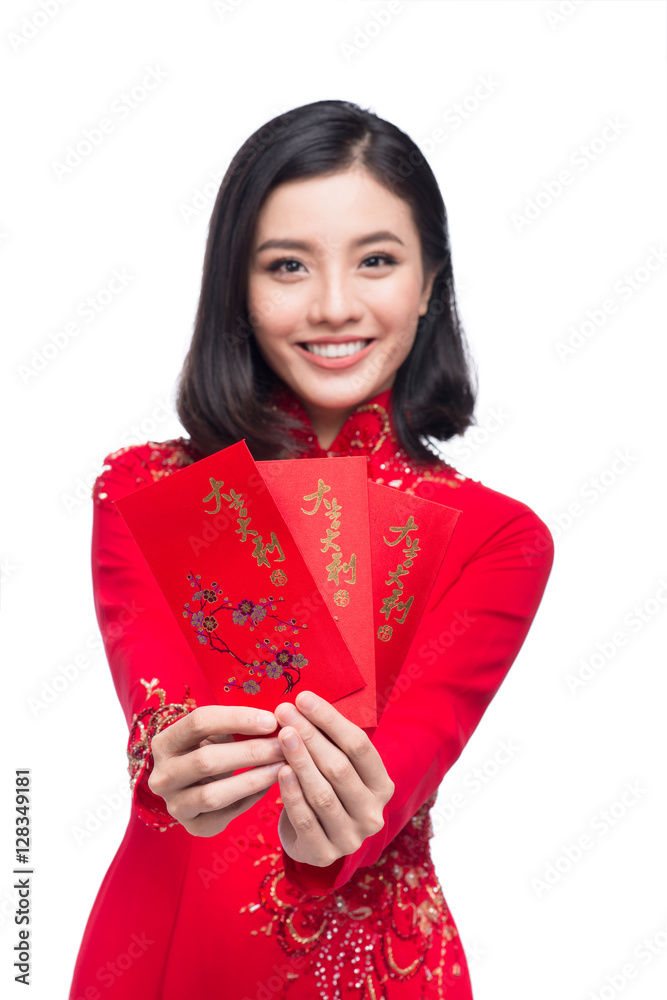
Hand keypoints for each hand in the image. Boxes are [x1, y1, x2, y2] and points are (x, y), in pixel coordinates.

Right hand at [147, 705, 284, 836]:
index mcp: (165, 742)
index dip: (238, 719)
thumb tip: (275, 720)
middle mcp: (162, 776)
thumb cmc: (209, 749)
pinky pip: (225, 814)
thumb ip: (236, 725)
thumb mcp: (214, 732)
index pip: (199, 722)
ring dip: (253, 779)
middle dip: (251, 752)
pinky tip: (270, 785)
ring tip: (281, 767)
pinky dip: (250, 799)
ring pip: (213, 795)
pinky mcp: (193, 827)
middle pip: (207, 760)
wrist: (193, 786)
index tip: (271, 721)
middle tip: (282, 746)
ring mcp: (174, 805)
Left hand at [274, 691, 394, 866]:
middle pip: (340, 768)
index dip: (331, 720)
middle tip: (285, 712)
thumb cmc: (327, 791)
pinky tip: (279, 770)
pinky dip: (292, 794)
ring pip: (322, 793)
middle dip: (310, 736)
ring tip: (282, 735)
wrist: (313, 840)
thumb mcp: (338, 767)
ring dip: (300, 760)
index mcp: (382, 786)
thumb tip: (302, 700)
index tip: (304, 698)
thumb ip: (329, 740)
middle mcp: (372, 813)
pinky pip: (306, 819)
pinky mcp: (324, 854)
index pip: (359, 746)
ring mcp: (350, 838)